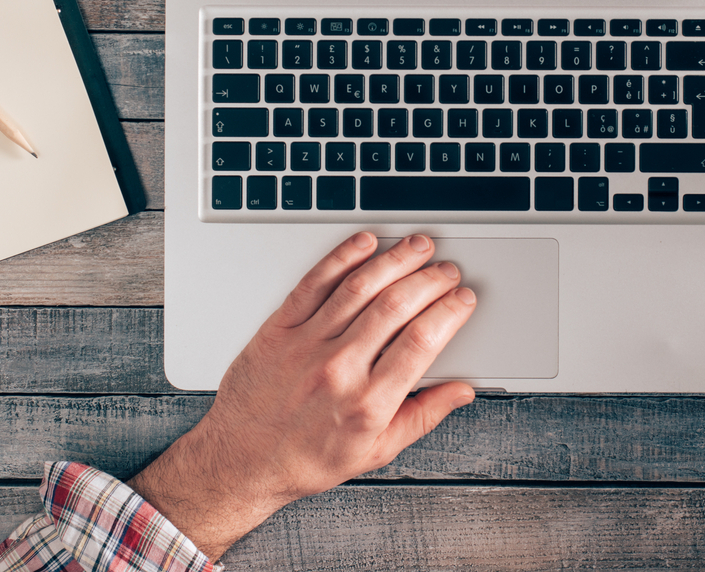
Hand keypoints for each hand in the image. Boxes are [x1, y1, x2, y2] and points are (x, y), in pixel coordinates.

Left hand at [129, 232, 476, 557]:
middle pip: (396, 306)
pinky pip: (314, 283)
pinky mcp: (279, 328)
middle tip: (447, 271)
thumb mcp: (376, 452)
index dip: (449, 312)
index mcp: (368, 403)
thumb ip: (423, 416)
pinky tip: (363, 244)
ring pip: (360, 287)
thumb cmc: (306, 459)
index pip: (421, 341)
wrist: (242, 461)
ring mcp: (306, 344)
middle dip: (430, 281)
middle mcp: (338, 369)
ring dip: (395, 259)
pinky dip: (342, 257)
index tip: (462, 299)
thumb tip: (461, 392)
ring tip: (417, 247)